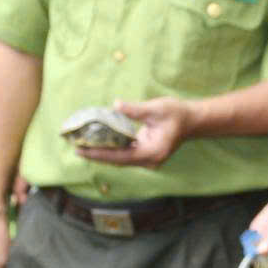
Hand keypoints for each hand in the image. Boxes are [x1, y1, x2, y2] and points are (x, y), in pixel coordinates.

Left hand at [76, 97, 193, 167]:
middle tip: (75, 147)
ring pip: (119, 159)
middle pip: (117, 161)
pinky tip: (97, 141)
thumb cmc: (177, 114)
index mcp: (152, 152)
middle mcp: (149, 160)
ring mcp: (147, 159)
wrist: (192, 120)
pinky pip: (124, 153)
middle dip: (96, 154)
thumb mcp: (157, 108)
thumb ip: (136, 110)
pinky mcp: (144, 153)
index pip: (120, 157)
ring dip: (102, 152)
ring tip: (81, 145)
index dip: (99, 154)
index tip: (82, 151)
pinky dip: (111, 148)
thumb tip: (115, 106)